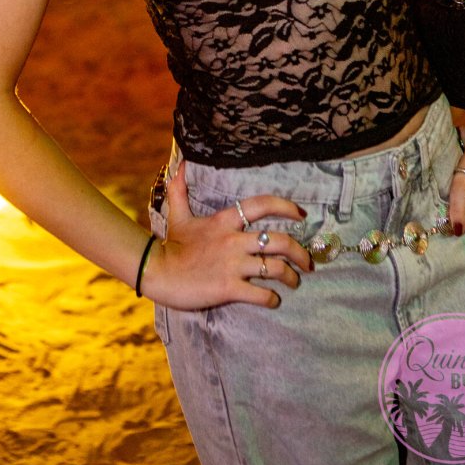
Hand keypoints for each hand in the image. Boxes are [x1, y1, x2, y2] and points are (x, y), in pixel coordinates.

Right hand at [140, 162, 311, 309]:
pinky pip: (260, 294)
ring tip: (294, 281)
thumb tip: (179, 163)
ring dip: (290, 277)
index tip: (301, 215)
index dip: (285, 207)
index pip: (261, 205)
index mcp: (225, 221)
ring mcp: (232, 265)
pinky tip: (273, 300)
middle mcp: (233, 240)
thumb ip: (180, 189)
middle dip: (300, 252)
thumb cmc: (171, 244)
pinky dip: (271, 298)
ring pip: (275, 268)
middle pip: (279, 241)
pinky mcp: (228, 288)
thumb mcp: (178, 214)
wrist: (156, 271)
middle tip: (308, 262)